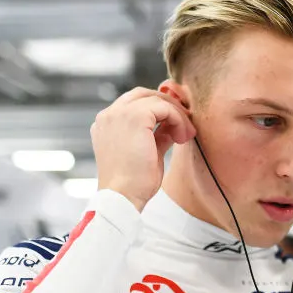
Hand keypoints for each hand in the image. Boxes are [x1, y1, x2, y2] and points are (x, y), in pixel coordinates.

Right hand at [91, 87, 195, 211]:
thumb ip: (157, 135)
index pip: (135, 103)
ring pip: (156, 99)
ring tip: (186, 135)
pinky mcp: (133, 116)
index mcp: (106, 124)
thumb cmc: (133, 184)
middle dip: (168, 106)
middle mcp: (108, 115)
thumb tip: (172, 126)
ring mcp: (118, 113)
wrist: (122, 198)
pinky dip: (177, 119)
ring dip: (176, 114)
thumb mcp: (147, 153)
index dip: (159, 110)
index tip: (177, 124)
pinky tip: (182, 136)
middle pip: (144, 94)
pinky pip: (163, 107)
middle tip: (186, 123)